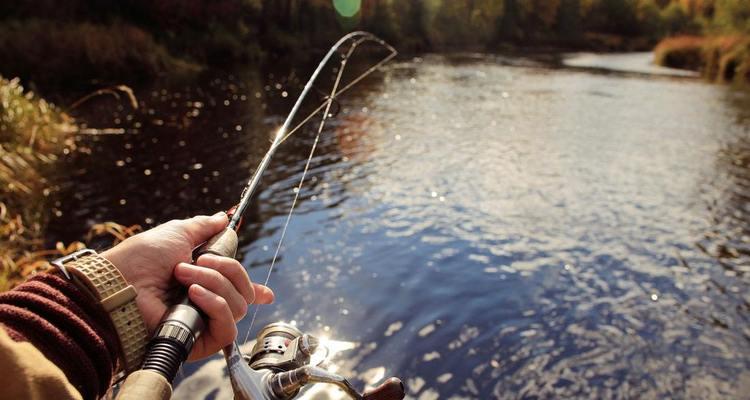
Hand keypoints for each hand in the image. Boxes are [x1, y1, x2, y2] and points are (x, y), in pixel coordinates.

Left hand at [101, 213, 273, 359]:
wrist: (122, 281)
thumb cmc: (141, 258)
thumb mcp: (178, 232)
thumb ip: (204, 227)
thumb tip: (223, 217)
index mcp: (205, 282)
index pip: (238, 292)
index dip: (256, 292)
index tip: (266, 293)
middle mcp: (207, 304)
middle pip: (244, 293)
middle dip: (226, 270)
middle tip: (198, 261)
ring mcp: (204, 322)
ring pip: (238, 305)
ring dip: (214, 283)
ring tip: (183, 276)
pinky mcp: (200, 341)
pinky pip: (227, 326)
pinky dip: (215, 304)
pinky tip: (194, 295)